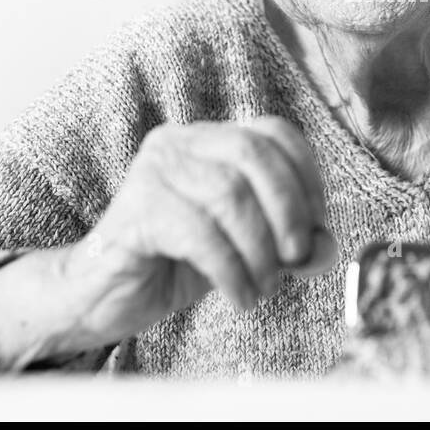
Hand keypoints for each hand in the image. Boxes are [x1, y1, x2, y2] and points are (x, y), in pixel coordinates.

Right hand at [0, 117, 336, 369]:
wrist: (104, 295)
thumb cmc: (179, 263)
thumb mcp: (248, 249)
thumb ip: (290, 243)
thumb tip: (325, 246)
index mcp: (212, 139)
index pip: (275, 133)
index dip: (307, 176)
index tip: (317, 225)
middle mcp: (181, 141)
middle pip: (254, 153)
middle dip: (288, 210)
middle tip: (294, 258)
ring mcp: (154, 170)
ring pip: (229, 194)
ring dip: (259, 249)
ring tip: (262, 285)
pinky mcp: (136, 209)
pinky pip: (199, 233)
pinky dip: (231, 270)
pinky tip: (239, 296)